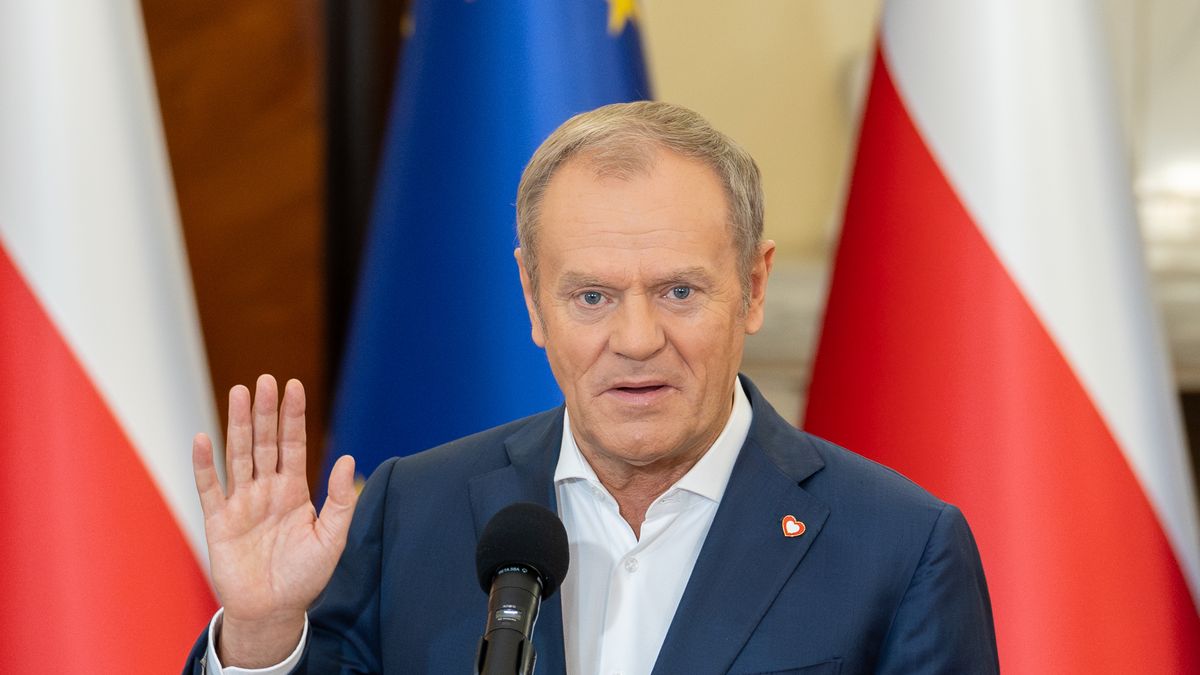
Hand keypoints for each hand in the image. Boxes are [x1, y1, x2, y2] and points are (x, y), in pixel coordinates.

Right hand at [192, 375, 358, 666]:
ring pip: (239, 455)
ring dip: (239, 425)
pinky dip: (204, 464)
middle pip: (265, 442)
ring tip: (239, 393)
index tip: (295, 385)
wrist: (273, 611)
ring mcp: (241, 502)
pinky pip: (210, 487)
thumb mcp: (331, 539)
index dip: (294, 416)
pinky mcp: (218, 521)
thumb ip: (340, 500)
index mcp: (294, 490)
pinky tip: (203, 437)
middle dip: (266, 411)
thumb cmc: (305, 576)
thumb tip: (347, 458)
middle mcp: (266, 490)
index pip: (293, 444)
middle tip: (265, 379)